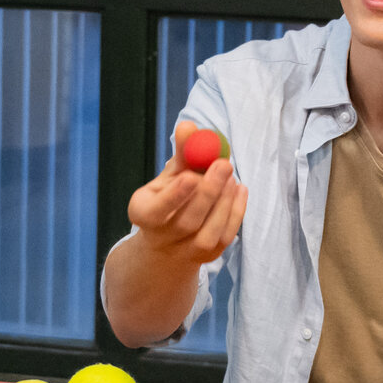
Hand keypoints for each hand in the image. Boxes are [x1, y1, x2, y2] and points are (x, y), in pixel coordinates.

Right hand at [128, 121, 247, 265]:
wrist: (170, 240)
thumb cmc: (169, 198)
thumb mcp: (169, 175)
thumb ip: (182, 153)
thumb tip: (189, 126)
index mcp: (144, 215)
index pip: (157, 210)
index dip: (174, 195)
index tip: (190, 176)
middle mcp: (162, 239)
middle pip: (187, 222)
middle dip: (208, 192)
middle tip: (223, 164)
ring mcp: (186, 252)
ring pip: (209, 232)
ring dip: (224, 201)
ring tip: (230, 175)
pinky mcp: (208, 256)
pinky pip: (226, 236)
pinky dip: (236, 211)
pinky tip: (239, 189)